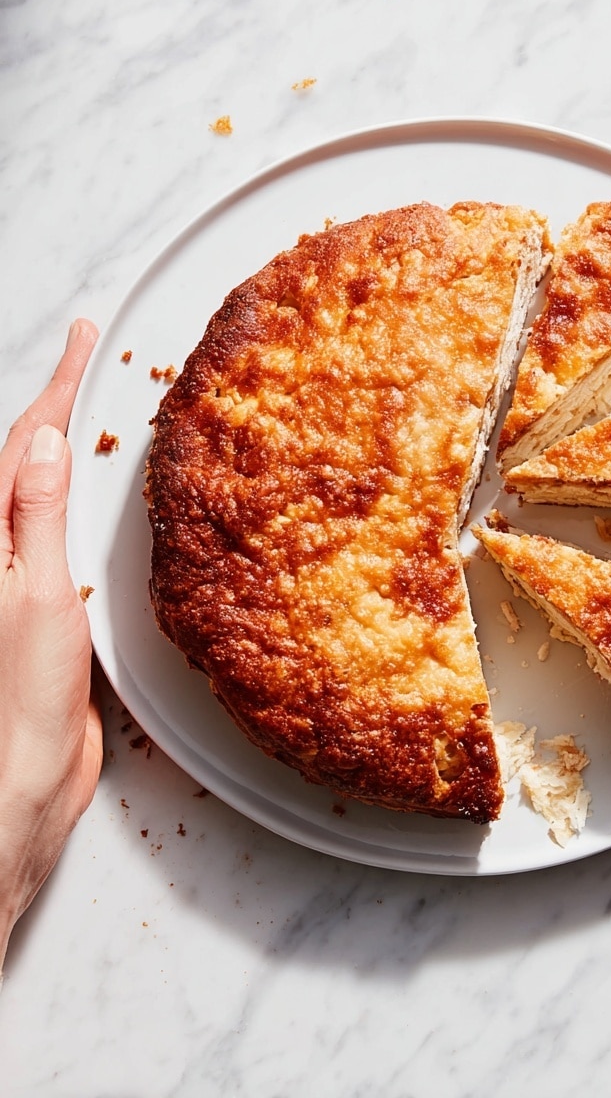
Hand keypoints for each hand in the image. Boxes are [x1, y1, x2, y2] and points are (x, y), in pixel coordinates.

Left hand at [0, 320, 101, 971]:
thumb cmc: (22, 696)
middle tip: (92, 354)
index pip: (28, 440)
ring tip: (98, 404)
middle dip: (63, 399)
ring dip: (75, 442)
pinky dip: (87, 495)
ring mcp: (24, 570)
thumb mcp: (37, 596)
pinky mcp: (49, 597)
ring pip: (48, 487)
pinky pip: (66, 526)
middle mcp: (1, 546)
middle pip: (32, 453)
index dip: (60, 383)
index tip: (85, 336)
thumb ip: (39, 517)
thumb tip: (49, 443)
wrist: (27, 771)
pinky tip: (103, 490)